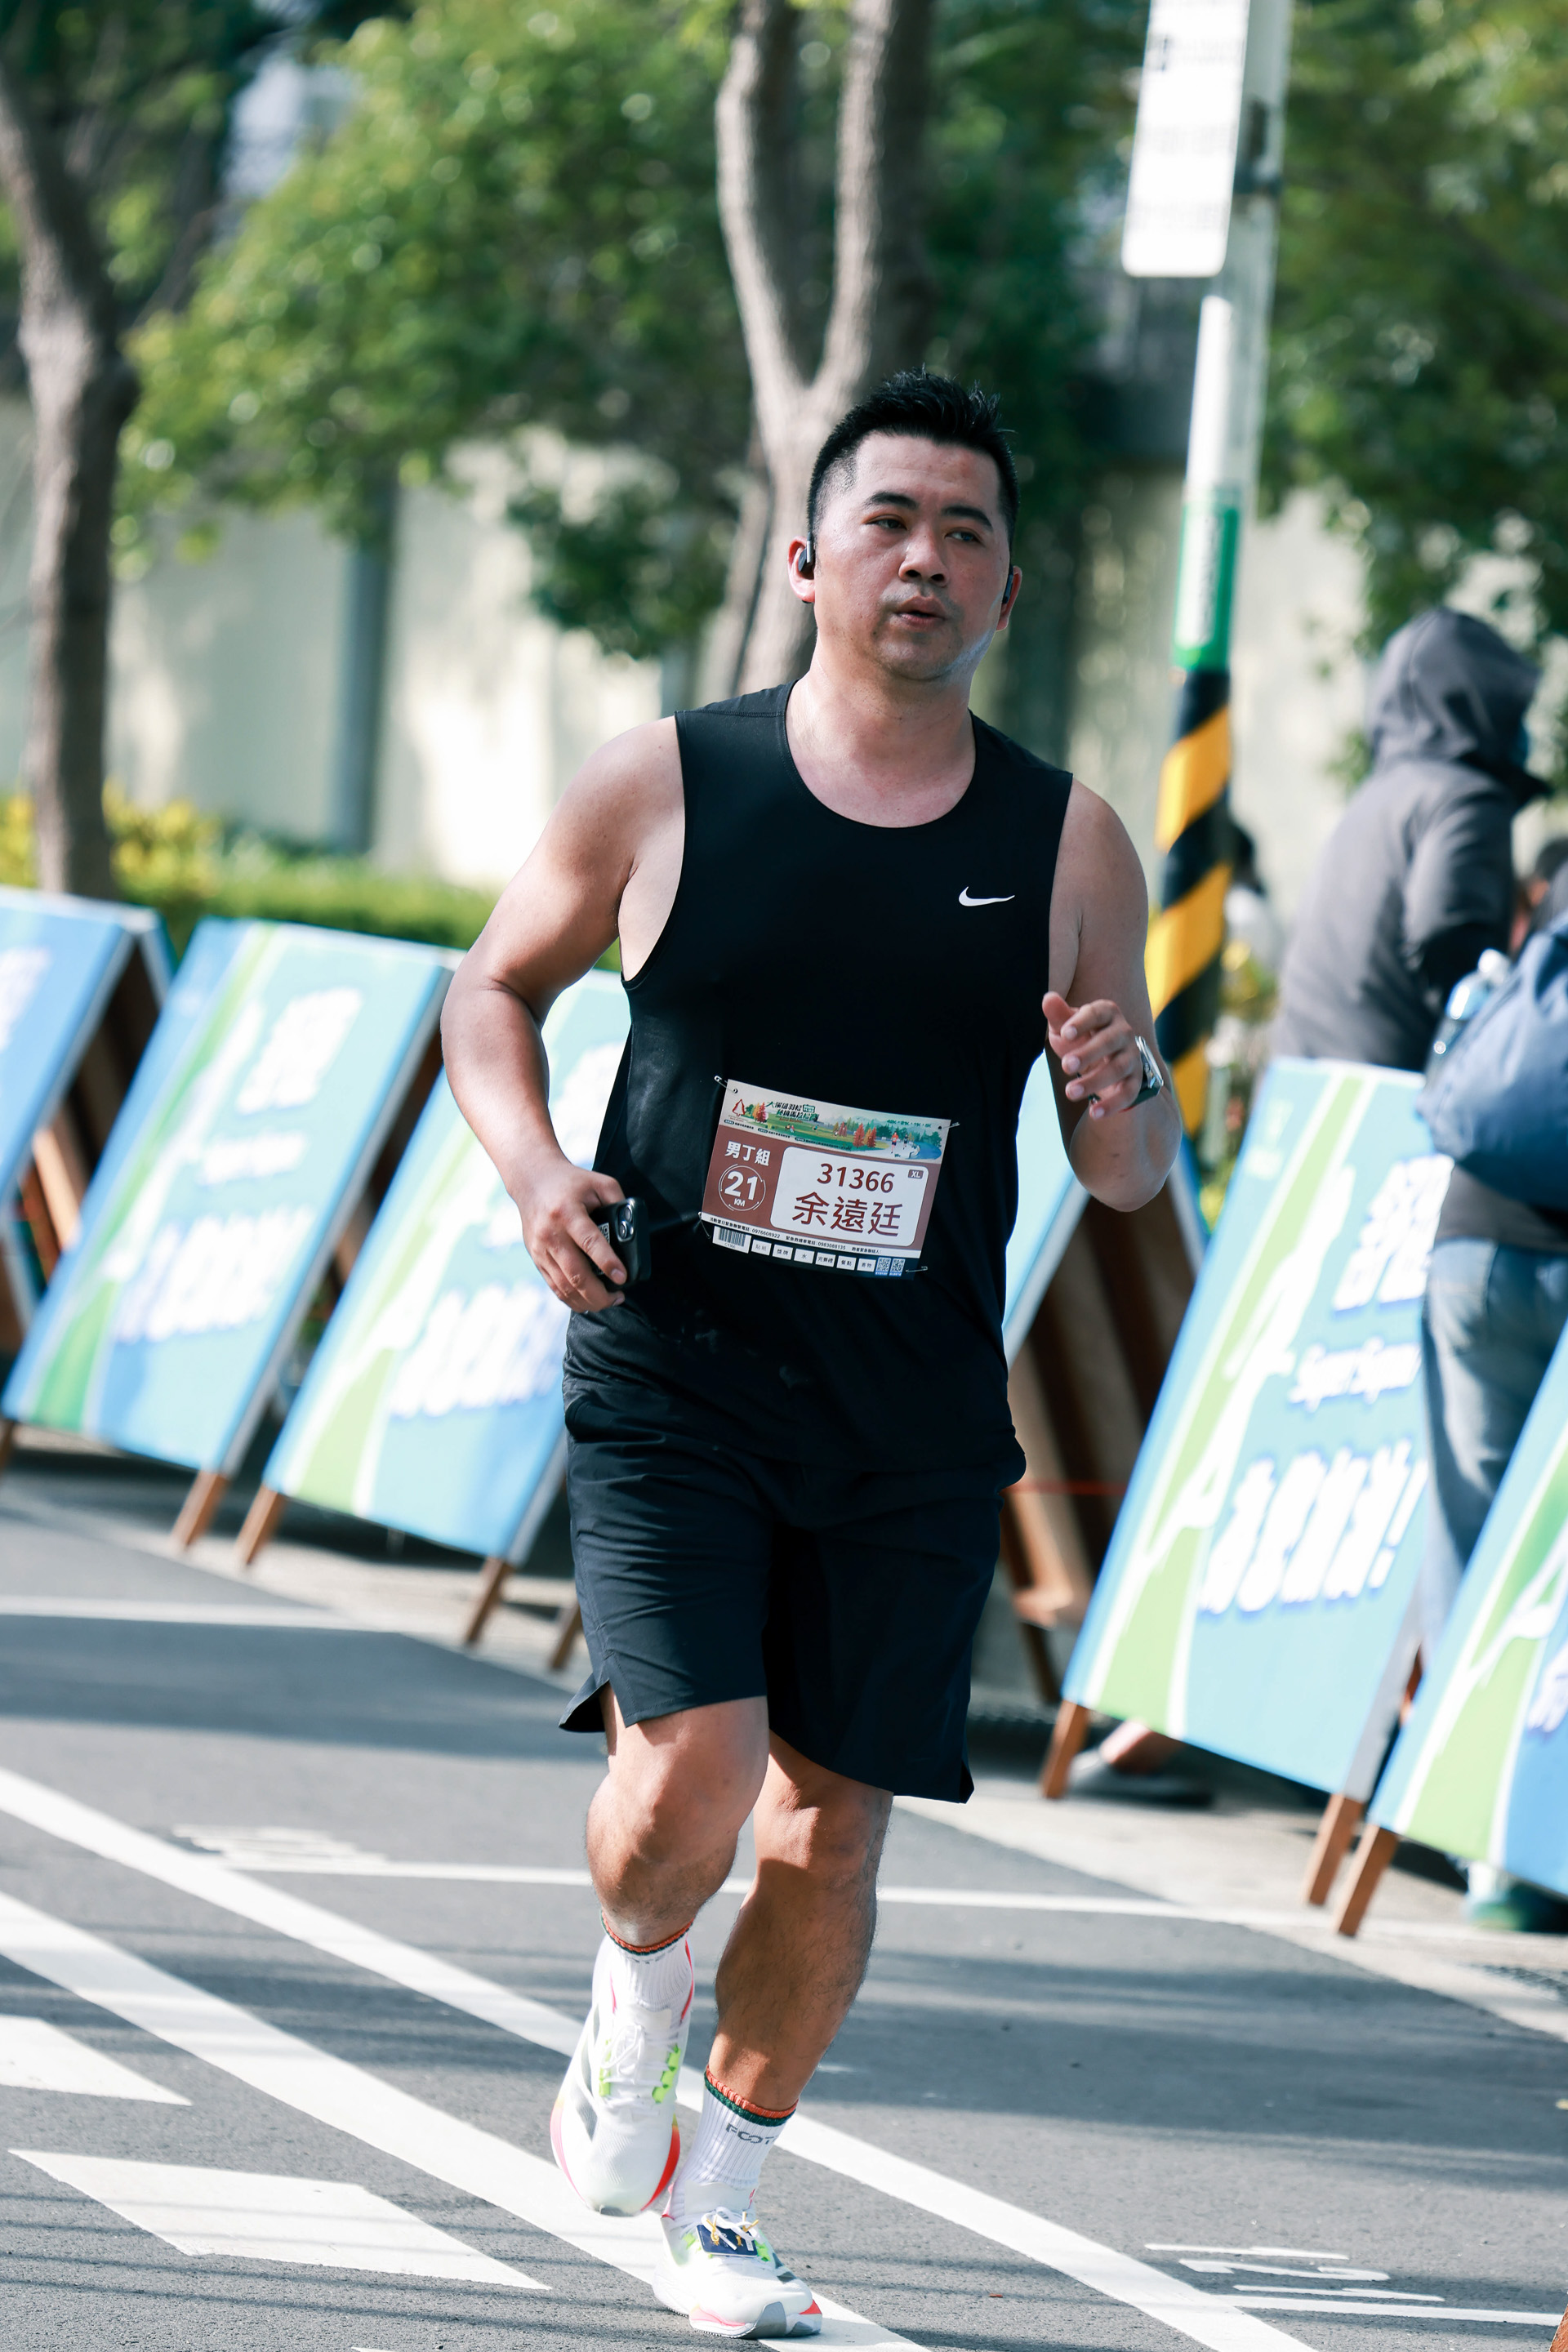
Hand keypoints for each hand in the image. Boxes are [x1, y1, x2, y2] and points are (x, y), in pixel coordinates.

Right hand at [514, 1158, 628, 1311]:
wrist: (532, 1180)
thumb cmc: (571, 1181)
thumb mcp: (599, 1182)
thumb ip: (618, 1202)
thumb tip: (633, 1229)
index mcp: (567, 1212)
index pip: (589, 1242)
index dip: (607, 1262)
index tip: (623, 1278)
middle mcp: (551, 1233)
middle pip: (575, 1274)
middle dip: (599, 1294)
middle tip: (619, 1297)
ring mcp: (540, 1249)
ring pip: (563, 1286)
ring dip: (587, 1301)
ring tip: (608, 1301)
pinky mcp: (536, 1258)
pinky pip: (554, 1286)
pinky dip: (572, 1299)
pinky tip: (588, 1301)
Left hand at [1043, 991, 1151, 1119]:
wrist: (1103, 1062)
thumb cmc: (1081, 1038)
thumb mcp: (1066, 1027)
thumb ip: (1058, 1015)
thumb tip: (1048, 998)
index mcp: (1107, 1013)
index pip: (1097, 1013)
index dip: (1082, 1022)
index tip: (1065, 1033)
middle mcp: (1124, 1033)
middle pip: (1109, 1042)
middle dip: (1088, 1054)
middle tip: (1065, 1065)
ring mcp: (1132, 1057)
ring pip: (1117, 1069)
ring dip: (1094, 1081)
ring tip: (1070, 1092)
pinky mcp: (1135, 1081)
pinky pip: (1128, 1093)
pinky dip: (1112, 1104)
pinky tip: (1094, 1113)